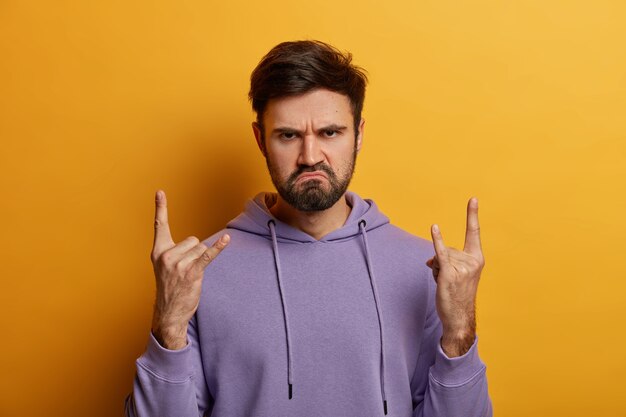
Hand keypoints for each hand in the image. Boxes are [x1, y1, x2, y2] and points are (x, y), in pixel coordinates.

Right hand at [150, 189, 229, 349]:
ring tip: (190, 275)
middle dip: (194, 253)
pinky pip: (208, 255)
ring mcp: (179, 264)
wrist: (169, 313)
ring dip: (200, 260)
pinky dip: (218, 247)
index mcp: (158, 251)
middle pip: (193, 239)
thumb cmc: (170, 288)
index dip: (160, 208)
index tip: (160, 191)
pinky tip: (226, 239)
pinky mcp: (192, 272)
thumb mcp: (164, 267)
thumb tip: (197, 243)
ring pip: (201, 248)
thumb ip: (173, 251)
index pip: (159, 225)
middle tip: (185, 270)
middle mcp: (166, 255)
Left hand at [425, 197, 484, 356]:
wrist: (458, 317)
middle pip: (447, 249)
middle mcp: (472, 261)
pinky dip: (437, 240)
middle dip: (442, 263)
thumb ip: (446, 260)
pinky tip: (434, 227)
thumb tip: (430, 260)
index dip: (472, 215)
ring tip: (445, 284)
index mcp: (477, 258)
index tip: (472, 198)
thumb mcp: (456, 274)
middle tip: (449, 281)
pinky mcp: (450, 274)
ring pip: (439, 256)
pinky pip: (441, 254)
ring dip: (437, 270)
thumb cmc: (457, 294)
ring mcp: (462, 267)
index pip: (473, 232)